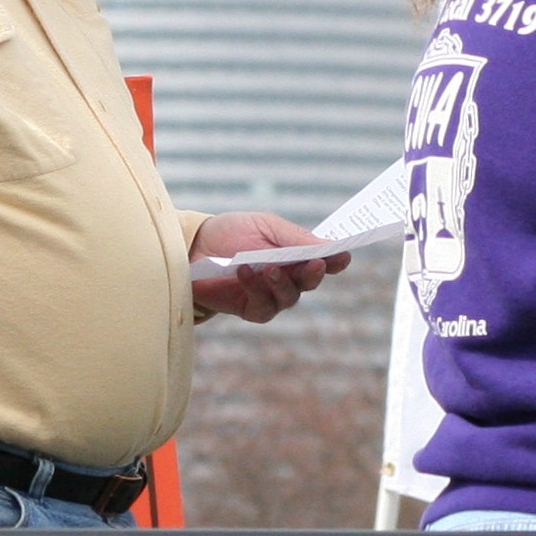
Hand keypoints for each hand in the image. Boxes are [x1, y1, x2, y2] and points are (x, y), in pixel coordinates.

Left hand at [189, 211, 348, 323]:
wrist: (191, 249)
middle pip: (312, 280)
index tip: (343, 254)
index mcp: (298, 254)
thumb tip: (329, 245)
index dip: (337, 258)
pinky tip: (243, 272)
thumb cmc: (231, 233)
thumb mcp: (265, 226)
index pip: (326, 259)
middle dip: (315, 272)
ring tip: (270, 268)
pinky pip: (264, 306)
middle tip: (316, 263)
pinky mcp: (252, 309)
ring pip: (290, 297)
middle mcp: (290, 277)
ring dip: (282, 283)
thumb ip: (295, 238)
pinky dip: (255, 288)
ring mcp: (272, 295)